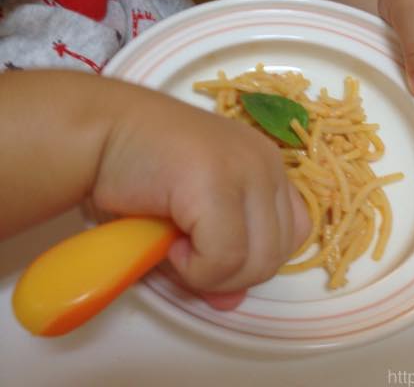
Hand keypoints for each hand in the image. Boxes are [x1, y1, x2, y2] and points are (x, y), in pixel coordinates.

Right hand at [92, 86, 310, 294]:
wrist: (95, 133)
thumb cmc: (139, 174)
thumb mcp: (191, 222)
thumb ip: (219, 261)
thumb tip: (232, 302)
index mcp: (267, 167)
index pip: (294, 232)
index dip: (255, 257)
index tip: (212, 252)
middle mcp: (265, 163)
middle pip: (279, 252)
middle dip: (232, 274)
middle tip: (187, 255)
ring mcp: (246, 168)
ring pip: (257, 260)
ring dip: (212, 274)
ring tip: (175, 248)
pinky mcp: (216, 181)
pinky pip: (224, 256)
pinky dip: (195, 269)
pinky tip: (168, 244)